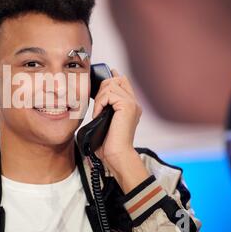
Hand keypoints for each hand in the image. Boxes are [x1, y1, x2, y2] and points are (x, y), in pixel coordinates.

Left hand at [92, 69, 148, 192]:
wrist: (117, 155)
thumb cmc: (110, 144)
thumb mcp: (106, 122)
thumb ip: (106, 108)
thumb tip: (97, 98)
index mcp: (131, 106)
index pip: (123, 82)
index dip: (112, 77)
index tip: (106, 76)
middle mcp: (134, 103)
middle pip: (116, 80)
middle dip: (101, 89)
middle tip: (96, 105)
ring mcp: (132, 104)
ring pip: (110, 86)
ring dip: (99, 98)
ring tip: (97, 112)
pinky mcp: (127, 106)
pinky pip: (108, 94)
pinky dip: (99, 104)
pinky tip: (98, 114)